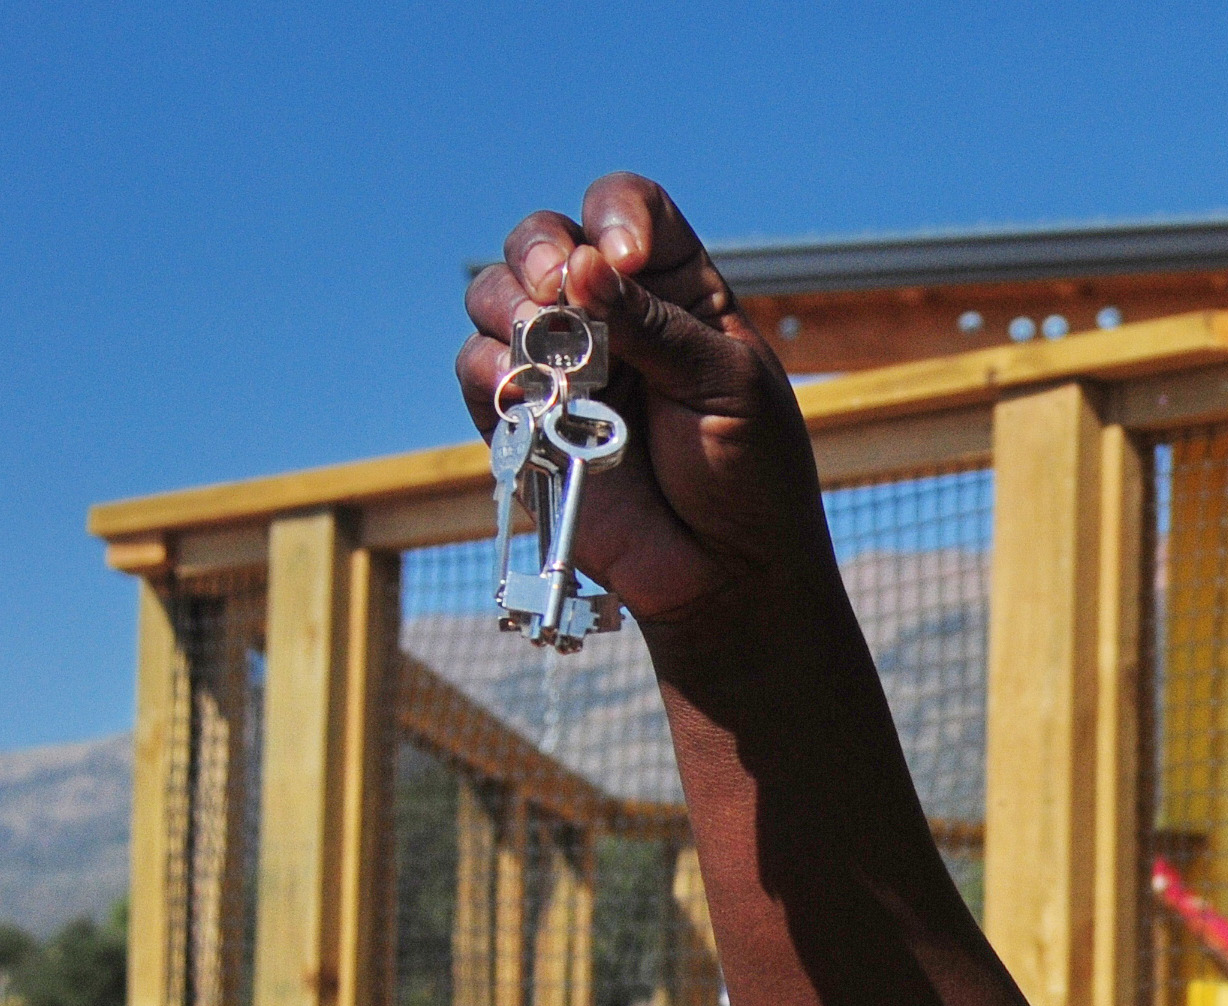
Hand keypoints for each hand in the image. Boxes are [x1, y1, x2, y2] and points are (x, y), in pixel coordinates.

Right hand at [458, 174, 828, 621]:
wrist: (727, 573)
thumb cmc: (750, 475)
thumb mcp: (728, 387)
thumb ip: (657, 327)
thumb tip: (585, 266)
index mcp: (676, 290)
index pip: (631, 211)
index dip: (618, 214)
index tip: (629, 256)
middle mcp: (610, 315)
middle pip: (545, 239)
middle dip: (539, 249)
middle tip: (558, 284)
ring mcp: (560, 364)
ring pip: (497, 295)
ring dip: (512, 308)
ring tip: (548, 348)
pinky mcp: (520, 419)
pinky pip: (477, 369)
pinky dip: (490, 369)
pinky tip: (521, 389)